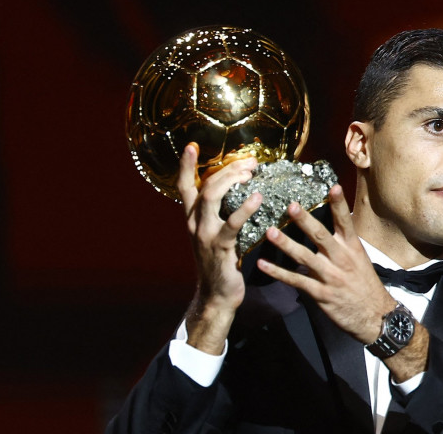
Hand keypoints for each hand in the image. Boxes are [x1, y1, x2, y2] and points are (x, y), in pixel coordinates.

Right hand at [177, 142, 262, 352]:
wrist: (217, 295)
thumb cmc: (221, 263)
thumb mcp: (216, 235)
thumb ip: (221, 215)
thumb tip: (243, 192)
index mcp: (193, 218)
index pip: (185, 187)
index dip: (187, 166)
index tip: (191, 145)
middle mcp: (194, 223)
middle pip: (205, 185)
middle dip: (227, 169)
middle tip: (249, 162)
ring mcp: (204, 235)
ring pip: (212, 197)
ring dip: (232, 180)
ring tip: (251, 172)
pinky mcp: (219, 247)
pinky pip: (231, 224)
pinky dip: (244, 209)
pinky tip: (257, 198)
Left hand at [256, 185, 396, 343]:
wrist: (375, 316)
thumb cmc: (366, 285)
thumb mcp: (360, 260)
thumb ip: (343, 244)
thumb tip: (332, 226)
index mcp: (352, 248)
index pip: (345, 222)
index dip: (339, 204)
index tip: (333, 186)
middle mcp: (341, 259)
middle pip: (321, 236)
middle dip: (305, 220)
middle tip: (290, 206)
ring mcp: (330, 277)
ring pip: (305, 257)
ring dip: (285, 244)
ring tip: (269, 232)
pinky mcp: (321, 294)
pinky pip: (296, 281)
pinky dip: (278, 273)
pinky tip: (263, 265)